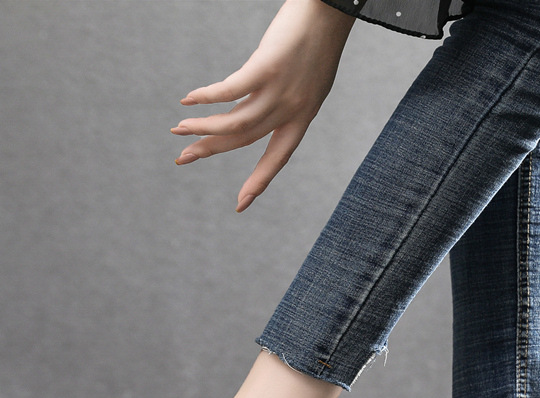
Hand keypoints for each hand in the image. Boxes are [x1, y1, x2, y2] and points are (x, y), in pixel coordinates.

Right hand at [172, 0, 354, 211]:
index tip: (241, 205)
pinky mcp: (266, 68)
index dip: (258, 182)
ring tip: (178, 131)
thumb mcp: (306, 81)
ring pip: (235, 123)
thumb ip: (282, 100)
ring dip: (202, 128)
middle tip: (182, 159)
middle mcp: (291, 111)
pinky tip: (188, 100)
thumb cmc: (317, 40)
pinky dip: (206, 97)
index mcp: (303, 118)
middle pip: (244, 140)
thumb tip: (255, 108)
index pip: (277, 158)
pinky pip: (230, 91)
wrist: (329, 9)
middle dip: (211, 151)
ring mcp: (279, 91)